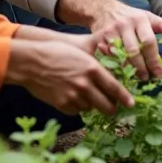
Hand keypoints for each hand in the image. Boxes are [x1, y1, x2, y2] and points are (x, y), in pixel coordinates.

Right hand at [6, 39, 134, 115]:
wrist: (30, 62)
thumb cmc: (56, 52)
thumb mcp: (80, 51)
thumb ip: (96, 64)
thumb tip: (112, 71)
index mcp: (92, 69)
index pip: (115, 88)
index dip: (125, 98)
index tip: (131, 104)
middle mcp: (85, 84)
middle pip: (107, 106)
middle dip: (112, 109)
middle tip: (113, 108)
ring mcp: (73, 96)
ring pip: (91, 108)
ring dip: (92, 104)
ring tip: (85, 94)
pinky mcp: (62, 105)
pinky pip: (76, 111)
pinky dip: (77, 106)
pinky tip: (72, 95)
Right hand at [57, 0, 161, 80]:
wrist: (103, 8)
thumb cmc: (129, 16)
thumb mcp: (147, 17)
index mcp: (139, 19)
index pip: (148, 41)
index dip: (154, 59)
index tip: (159, 73)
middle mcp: (124, 25)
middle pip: (134, 51)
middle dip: (142, 67)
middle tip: (148, 78)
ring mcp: (109, 32)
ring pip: (119, 56)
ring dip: (128, 70)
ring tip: (136, 78)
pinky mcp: (97, 39)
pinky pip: (106, 57)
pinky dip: (114, 67)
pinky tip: (121, 74)